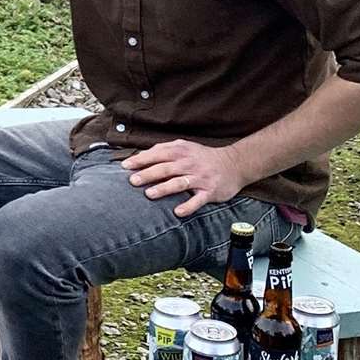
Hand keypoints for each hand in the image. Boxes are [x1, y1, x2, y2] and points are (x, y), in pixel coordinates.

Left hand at [121, 139, 247, 217]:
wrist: (234, 164)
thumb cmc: (202, 157)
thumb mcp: (185, 147)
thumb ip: (164, 150)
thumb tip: (140, 156)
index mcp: (181, 151)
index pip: (158, 154)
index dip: (141, 160)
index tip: (125, 166)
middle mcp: (189, 163)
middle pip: (166, 168)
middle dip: (148, 174)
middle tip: (132, 181)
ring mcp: (200, 178)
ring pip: (179, 183)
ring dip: (164, 188)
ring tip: (149, 194)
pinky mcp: (210, 191)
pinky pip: (198, 200)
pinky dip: (188, 206)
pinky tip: (178, 212)